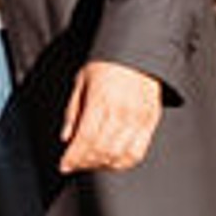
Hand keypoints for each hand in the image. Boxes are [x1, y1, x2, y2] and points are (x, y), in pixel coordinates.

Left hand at [57, 56, 163, 177]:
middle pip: (101, 150)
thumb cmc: (107, 64)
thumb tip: (66, 138)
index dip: (74, 157)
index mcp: (101, 100)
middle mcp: (121, 111)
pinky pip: (137, 152)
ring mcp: (137, 118)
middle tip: (75, 164)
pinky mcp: (150, 122)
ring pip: (119, 155)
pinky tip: (112, 161)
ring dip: (102, 165)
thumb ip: (73, 111)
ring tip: (92, 162)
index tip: (64, 165)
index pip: (86, 138)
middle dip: (85, 162)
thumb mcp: (81, 81)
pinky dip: (123, 162)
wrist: (137, 50)